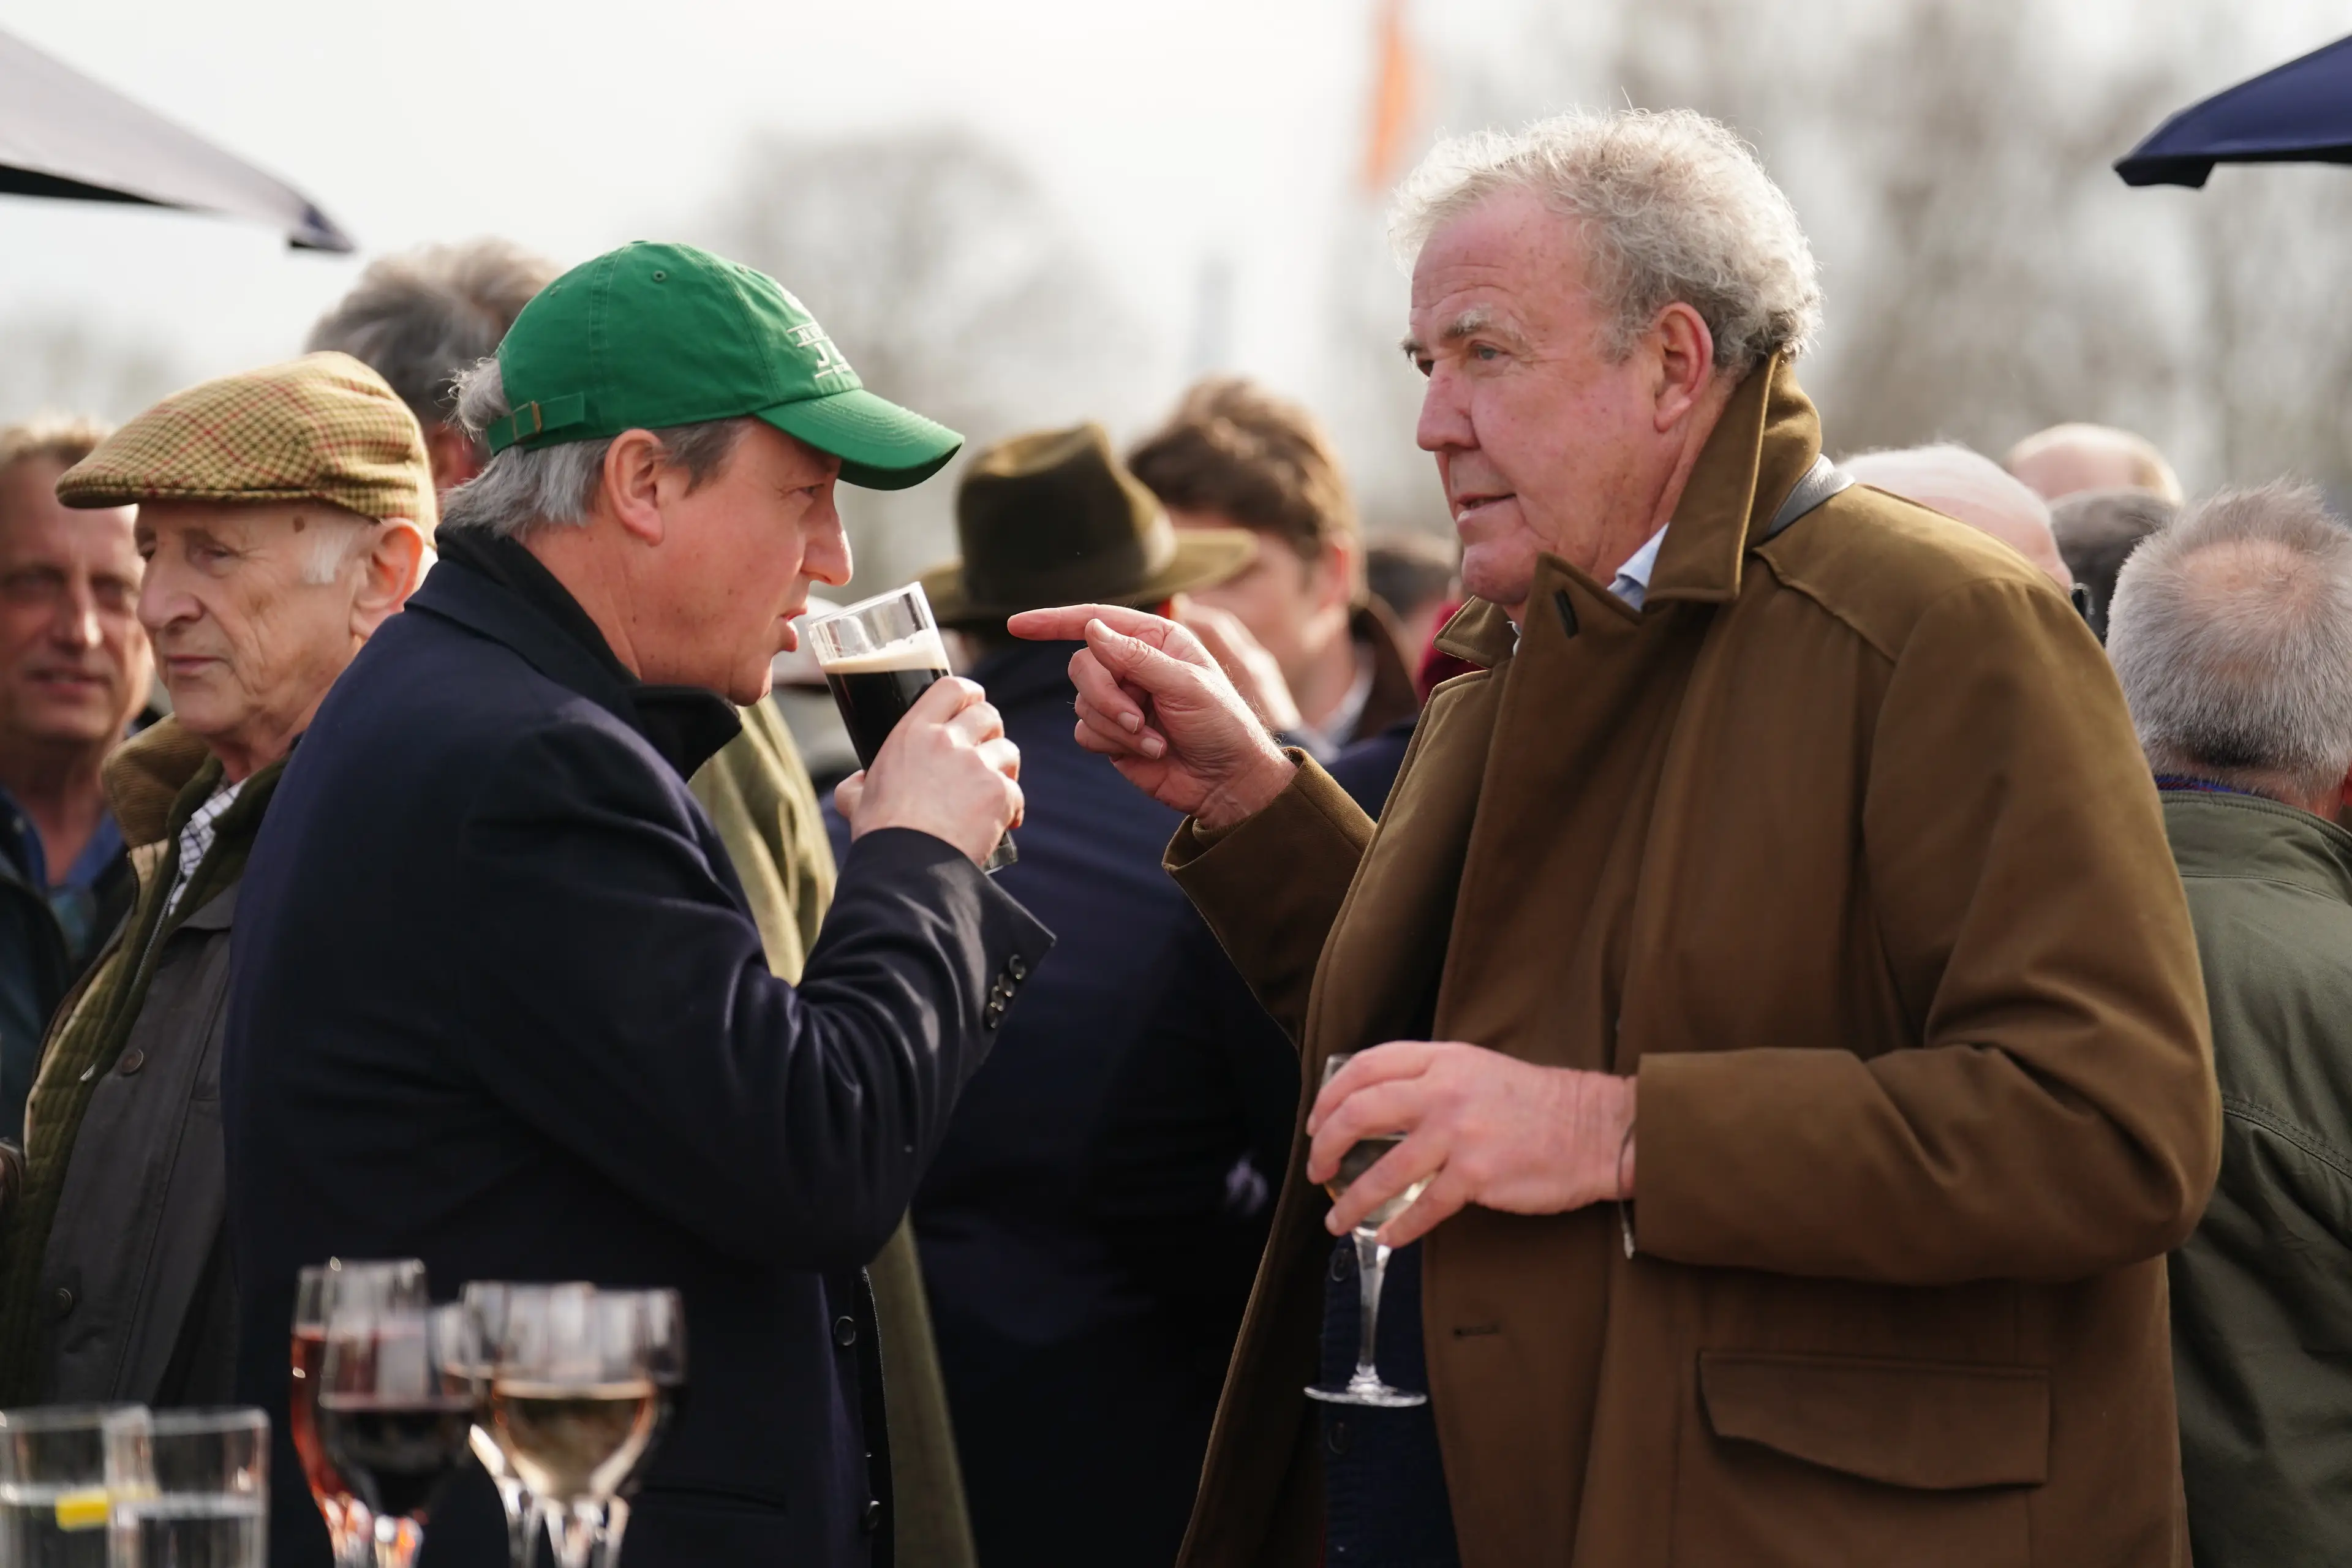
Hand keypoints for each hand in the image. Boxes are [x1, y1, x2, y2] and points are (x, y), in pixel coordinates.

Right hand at [834, 676, 1021, 867]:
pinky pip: (1016, 792)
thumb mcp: (856, 799)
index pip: (952, 688)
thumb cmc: (881, 834)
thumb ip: (858, 782)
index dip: (969, 694)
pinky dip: (1012, 809)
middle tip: (985, 752)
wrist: (908, 865)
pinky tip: (1003, 824)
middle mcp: (948, 741)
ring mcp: (977, 765)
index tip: (972, 705)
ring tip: (991, 791)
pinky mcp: (999, 793)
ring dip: (1005, 769)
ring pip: (1008, 751)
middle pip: (987, 714)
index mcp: (913, 733)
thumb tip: (859, 781)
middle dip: (991, 731)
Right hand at [1007, 603, 1295, 829]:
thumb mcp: (1186, 685)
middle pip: (1081, 665)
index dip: (1053, 621)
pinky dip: (1113, 744)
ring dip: (1116, 726)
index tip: (1015, 625)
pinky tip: (1149, 752)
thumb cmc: (1221, 725)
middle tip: (1138, 720)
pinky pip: (1085, 732)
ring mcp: (1120, 701)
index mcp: (1154, 639)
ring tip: (1154, 740)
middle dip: (1105, 695)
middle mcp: (1132, 665)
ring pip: (1081, 702)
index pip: (1095, 620)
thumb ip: (1136, 657)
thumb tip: (1091, 629)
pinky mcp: (1112, 735)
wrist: (1227, 781)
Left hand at [1305, 1041, 1635, 1247]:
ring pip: (1384, 1171)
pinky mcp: (1477, 1175)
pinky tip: (1388, 1238)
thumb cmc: (1537, 1103)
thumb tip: (1377, 1107)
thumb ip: (1429, 1079)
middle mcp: (1443, 1091)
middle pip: (1360, 1113)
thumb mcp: (1477, 1070)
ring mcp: (1459, 1133)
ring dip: (1353, 1200)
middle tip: (1316, 1170)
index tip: (1317, 1123)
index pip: (1365, 1067)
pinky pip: (1424, 1207)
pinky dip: (1400, 1228)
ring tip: (1337, 1220)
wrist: (1596, 1129)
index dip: (1330, 1096)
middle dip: (1327, 1146)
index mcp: (1441, 1060)